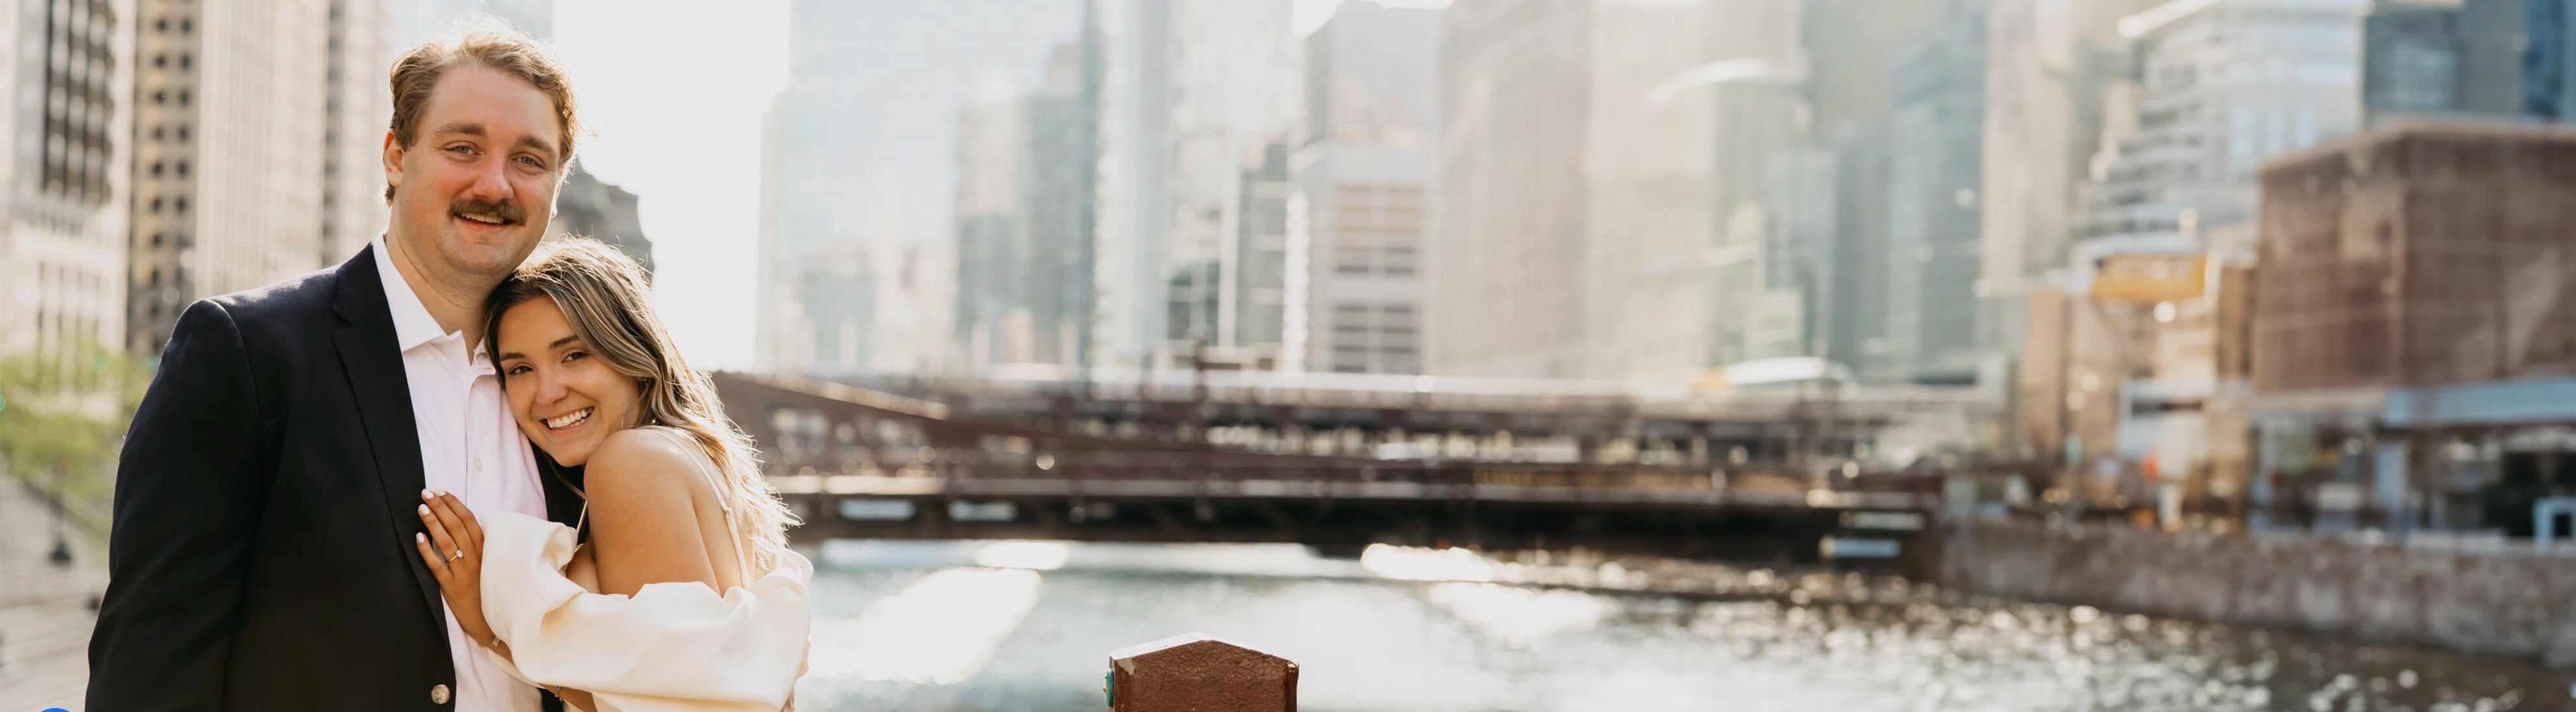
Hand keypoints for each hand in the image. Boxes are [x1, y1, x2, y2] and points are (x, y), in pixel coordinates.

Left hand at [414, 489, 495, 647]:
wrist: (492, 622)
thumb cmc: (489, 590)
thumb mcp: (490, 564)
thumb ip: (479, 545)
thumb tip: (463, 523)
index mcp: (486, 550)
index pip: (469, 520)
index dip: (454, 504)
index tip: (441, 491)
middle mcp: (476, 558)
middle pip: (456, 527)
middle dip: (440, 507)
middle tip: (426, 493)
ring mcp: (464, 573)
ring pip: (447, 542)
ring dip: (433, 523)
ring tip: (421, 508)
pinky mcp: (452, 587)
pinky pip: (437, 566)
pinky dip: (427, 551)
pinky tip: (418, 538)